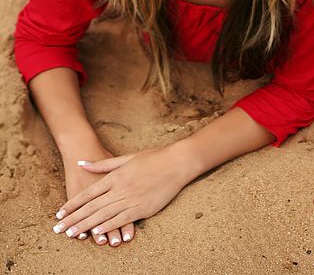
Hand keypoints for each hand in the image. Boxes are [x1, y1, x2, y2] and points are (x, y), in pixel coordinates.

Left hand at [53, 143, 193, 240]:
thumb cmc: (153, 158)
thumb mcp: (126, 158)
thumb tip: (81, 162)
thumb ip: (102, 164)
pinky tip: (98, 233)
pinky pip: (122, 219)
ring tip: (72, 234)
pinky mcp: (143, 208)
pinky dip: (109, 227)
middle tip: (59, 229)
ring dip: (87, 226)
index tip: (60, 213)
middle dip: (74, 219)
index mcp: (116, 176)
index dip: (73, 204)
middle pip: (92, 206)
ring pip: (104, 215)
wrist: (176, 162)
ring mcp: (132, 199)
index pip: (89, 193)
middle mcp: (121, 188)